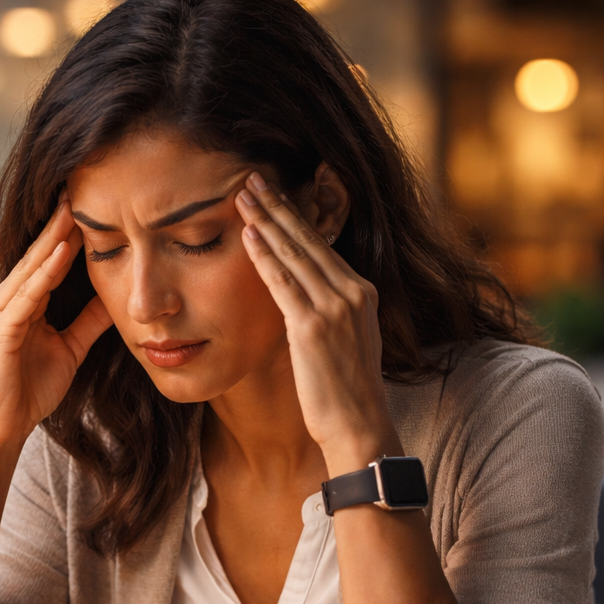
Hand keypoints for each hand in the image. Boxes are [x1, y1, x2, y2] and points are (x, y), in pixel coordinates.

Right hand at [0, 199, 113, 448]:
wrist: (3, 426)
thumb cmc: (30, 389)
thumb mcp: (71, 347)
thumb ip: (89, 321)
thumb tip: (117, 296)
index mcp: (20, 300)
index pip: (48, 258)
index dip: (68, 232)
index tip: (92, 204)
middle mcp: (4, 298)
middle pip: (38, 254)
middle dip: (60, 223)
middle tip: (82, 188)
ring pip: (32, 267)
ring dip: (54, 238)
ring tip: (75, 209)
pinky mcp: (0, 329)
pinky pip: (27, 295)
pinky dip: (46, 273)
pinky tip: (64, 253)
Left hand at [235, 172, 399, 474]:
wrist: (359, 426)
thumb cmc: (346, 393)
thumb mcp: (348, 341)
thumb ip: (331, 313)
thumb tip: (305, 299)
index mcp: (362, 292)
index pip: (322, 246)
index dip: (295, 217)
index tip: (274, 195)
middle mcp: (352, 292)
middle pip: (308, 239)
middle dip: (278, 205)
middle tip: (253, 178)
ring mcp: (334, 308)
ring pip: (294, 254)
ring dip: (265, 221)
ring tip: (242, 195)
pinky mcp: (313, 327)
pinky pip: (283, 283)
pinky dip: (264, 256)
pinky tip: (248, 235)